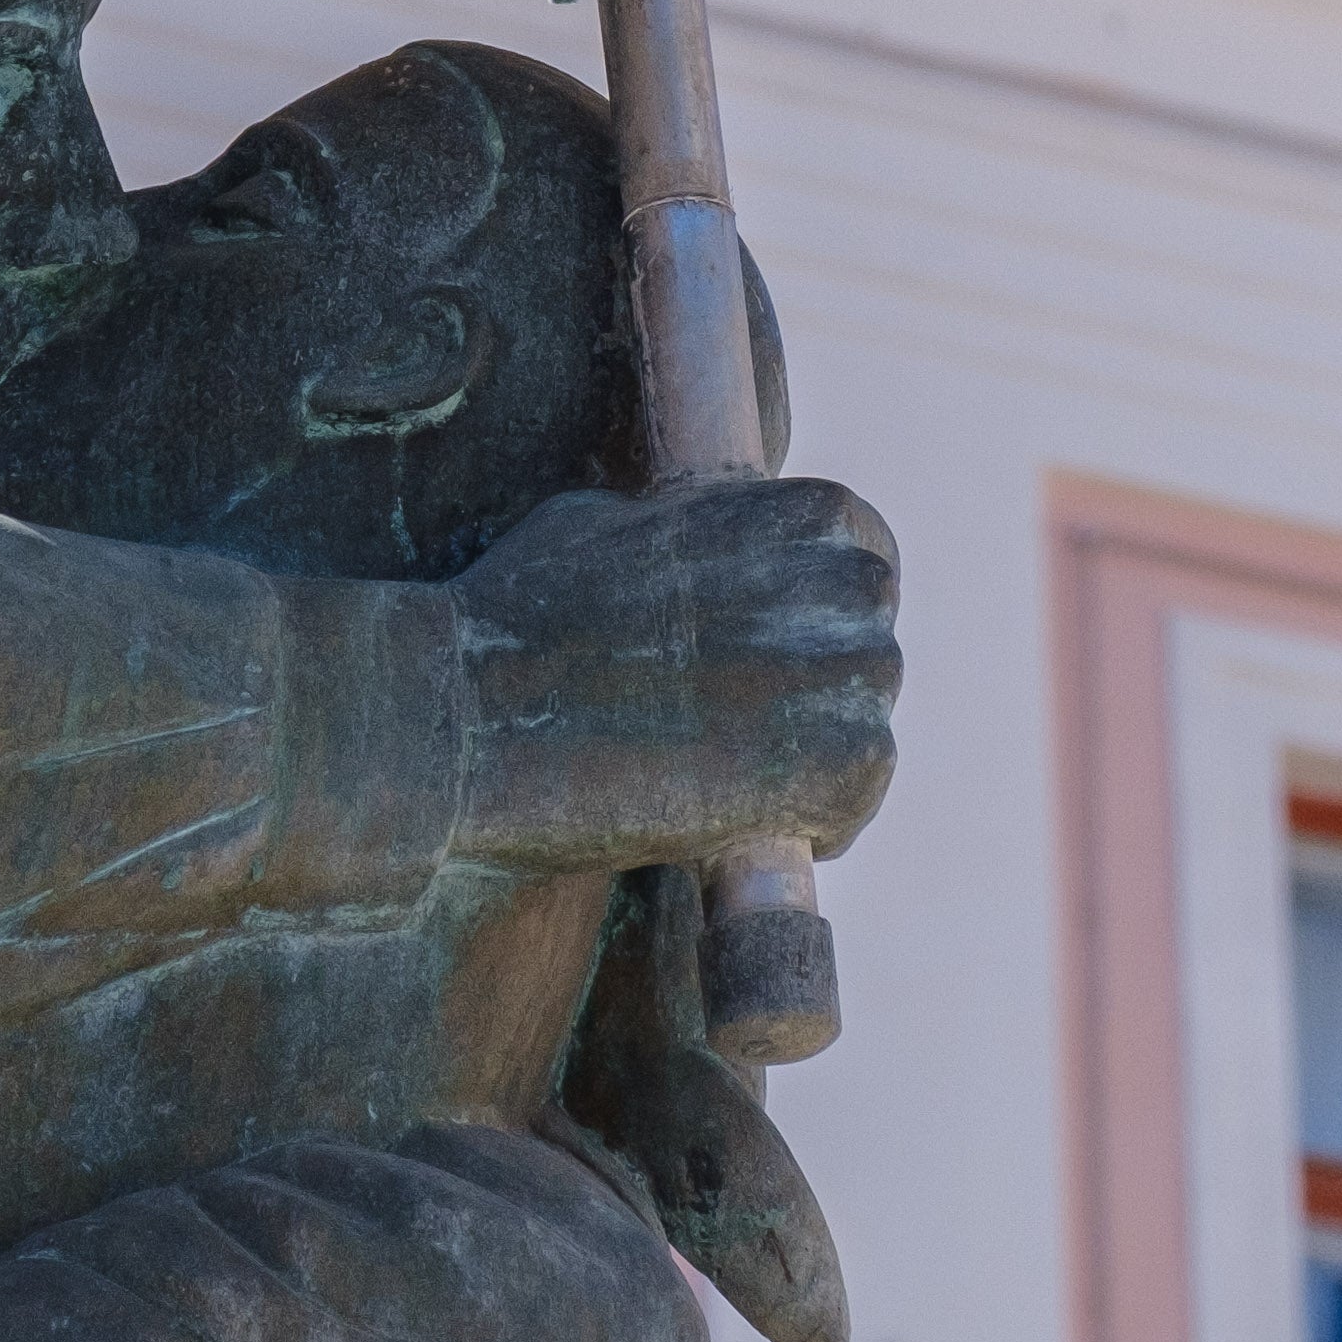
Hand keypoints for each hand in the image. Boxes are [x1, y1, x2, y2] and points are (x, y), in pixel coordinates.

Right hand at [444, 478, 897, 871]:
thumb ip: (683, 535)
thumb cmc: (513, 618)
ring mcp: (853, 676)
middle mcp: (845, 582)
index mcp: (801, 511)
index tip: (777, 656)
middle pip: (867, 651)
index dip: (819, 616)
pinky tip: (726, 829)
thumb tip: (688, 554)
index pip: (863, 557)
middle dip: (813, 695)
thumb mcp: (605, 524)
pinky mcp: (844, 768)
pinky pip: (850, 806)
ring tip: (713, 788)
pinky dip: (802, 829)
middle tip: (729, 737)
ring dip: (806, 763)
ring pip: (863, 732)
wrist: (474, 715)